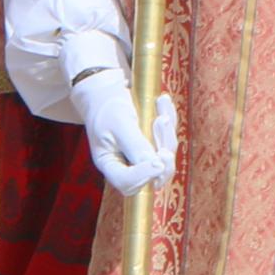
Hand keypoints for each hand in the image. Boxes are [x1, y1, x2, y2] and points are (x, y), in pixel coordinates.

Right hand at [73, 69, 179, 193]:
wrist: (105, 92)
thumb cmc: (107, 108)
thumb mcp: (120, 125)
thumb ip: (136, 146)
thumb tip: (158, 166)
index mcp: (110, 164)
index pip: (127, 183)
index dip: (144, 175)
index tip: (158, 160)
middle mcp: (127, 164)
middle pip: (153, 175)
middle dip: (164, 155)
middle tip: (163, 128)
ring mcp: (141, 155)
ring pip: (165, 157)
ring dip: (167, 133)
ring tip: (160, 108)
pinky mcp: (153, 144)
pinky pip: (168, 138)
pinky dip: (169, 121)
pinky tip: (162, 101)